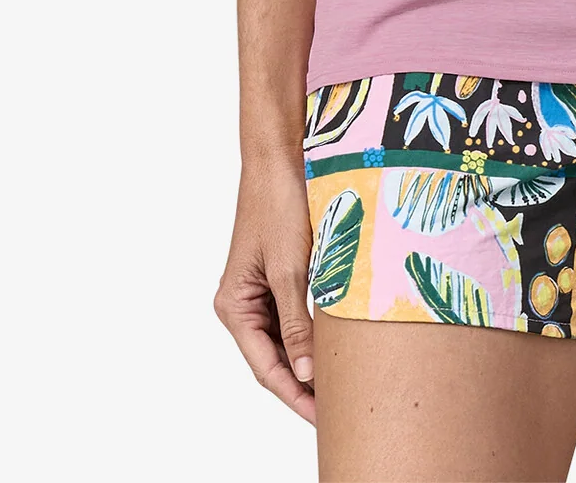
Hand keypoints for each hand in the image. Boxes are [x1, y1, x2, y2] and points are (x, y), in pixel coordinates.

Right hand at [215, 161, 317, 423]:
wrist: (280, 155)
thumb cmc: (279, 203)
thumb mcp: (291, 269)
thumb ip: (297, 324)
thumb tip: (305, 375)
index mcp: (234, 306)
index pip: (266, 368)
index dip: (295, 396)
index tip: (323, 419)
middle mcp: (242, 303)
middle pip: (274, 358)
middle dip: (304, 385)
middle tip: (339, 411)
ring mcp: (260, 290)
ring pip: (286, 340)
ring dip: (309, 361)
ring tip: (342, 386)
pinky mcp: (278, 275)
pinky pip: (294, 316)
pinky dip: (313, 333)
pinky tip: (336, 347)